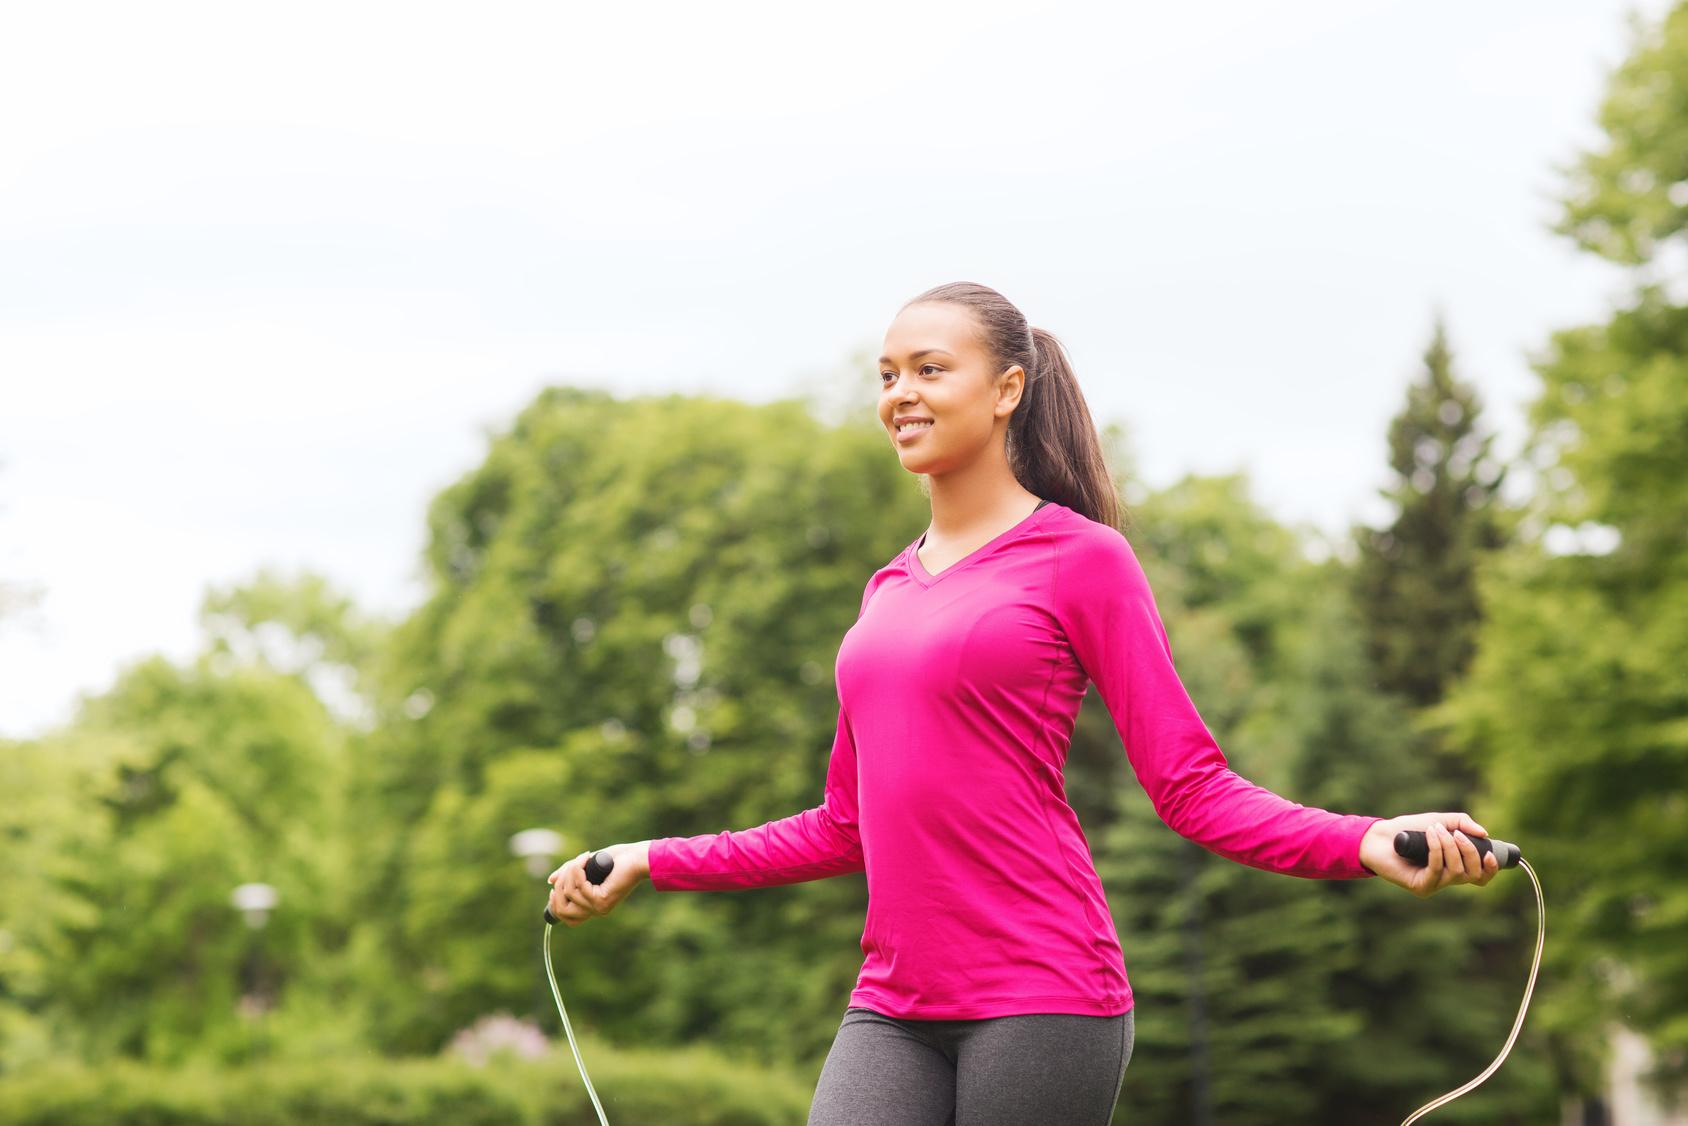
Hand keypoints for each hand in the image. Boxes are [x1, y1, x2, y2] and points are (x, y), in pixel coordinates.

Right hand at [546, 841, 649, 925]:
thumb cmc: (616, 860)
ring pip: (569, 892)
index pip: (567, 919)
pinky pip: (579, 886)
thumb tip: (551, 881)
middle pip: (562, 910)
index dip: (555, 904)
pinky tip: (587, 858)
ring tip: (584, 857)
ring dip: (571, 870)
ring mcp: (598, 908)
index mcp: (593, 906)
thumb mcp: (587, 867)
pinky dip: (578, 869)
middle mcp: (595, 911)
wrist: (637, 858)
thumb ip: (570, 874)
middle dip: (559, 886)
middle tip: (569, 867)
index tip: (554, 887)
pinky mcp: (601, 900)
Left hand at [1358, 812, 1500, 897]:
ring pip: (1457, 872)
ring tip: (1435, 830)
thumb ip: (1463, 824)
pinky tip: (1430, 836)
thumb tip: (1484, 834)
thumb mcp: (1440, 821)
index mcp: (1455, 866)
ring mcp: (1434, 885)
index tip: (1490, 852)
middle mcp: (1447, 879)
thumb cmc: (1410, 829)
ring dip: (1450, 847)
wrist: (1380, 835)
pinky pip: (1437, 870)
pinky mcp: (1421, 887)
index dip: (1491, 868)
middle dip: (1469, 851)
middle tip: (1455, 833)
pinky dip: (1436, 850)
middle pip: (1474, 875)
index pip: (1481, 877)